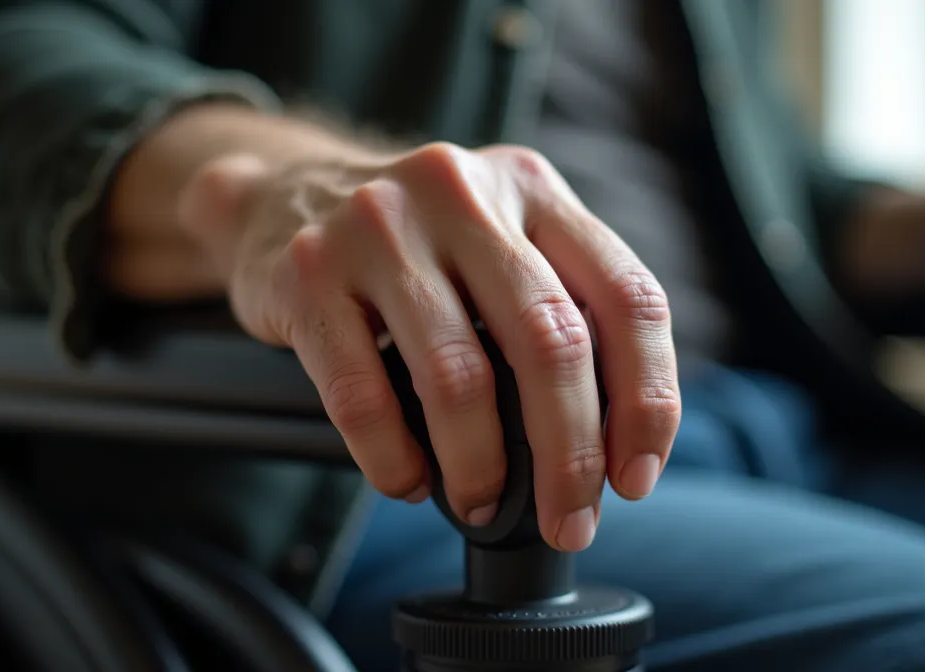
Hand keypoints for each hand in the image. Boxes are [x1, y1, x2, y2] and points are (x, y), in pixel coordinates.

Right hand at [177, 142, 680, 551]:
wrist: (278, 196)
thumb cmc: (412, 243)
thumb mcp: (497, 237)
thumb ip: (555, 305)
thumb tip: (602, 446)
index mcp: (531, 188)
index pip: (626, 296)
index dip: (646, 401)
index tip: (633, 476)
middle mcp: (462, 193)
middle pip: (551, 342)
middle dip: (570, 456)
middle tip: (568, 519)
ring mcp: (378, 226)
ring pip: (457, 375)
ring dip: (479, 467)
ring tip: (479, 504)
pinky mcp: (307, 272)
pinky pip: (362, 394)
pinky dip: (393, 460)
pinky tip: (407, 480)